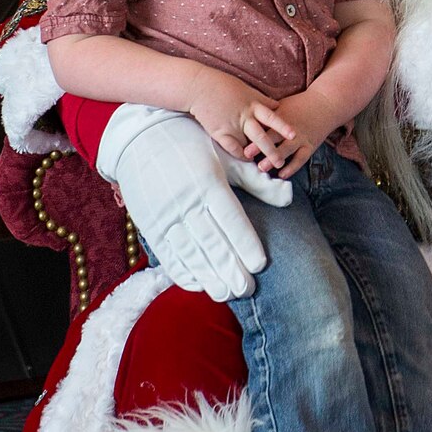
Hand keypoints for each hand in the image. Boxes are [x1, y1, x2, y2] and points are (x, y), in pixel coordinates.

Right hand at [96, 105, 292, 301]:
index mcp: (209, 184)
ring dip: (207, 276)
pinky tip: (197, 284)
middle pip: (210, 242)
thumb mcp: (228, 159)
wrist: (143, 137)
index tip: (260, 264)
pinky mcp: (149, 223)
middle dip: (229, 269)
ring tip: (226, 294)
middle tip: (247, 290)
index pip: (230, 220)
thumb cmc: (195, 146)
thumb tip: (289, 197)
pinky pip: (165, 252)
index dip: (244, 244)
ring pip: (188, 251)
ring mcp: (164, 215)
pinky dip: (180, 270)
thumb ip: (258, 182)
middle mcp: (185, 202)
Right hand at [185, 69, 291, 162]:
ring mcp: (233, 124)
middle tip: (282, 161)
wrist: (198, 86)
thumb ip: (262, 100)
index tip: (294, 135)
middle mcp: (245, 116)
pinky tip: (247, 159)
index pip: (272, 117)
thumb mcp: (246, 89)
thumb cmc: (222, 84)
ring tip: (270, 165)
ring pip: (250, 143)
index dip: (283, 126)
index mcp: (253, 103)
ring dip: (261, 154)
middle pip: (263, 135)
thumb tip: (277, 105)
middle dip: (273, 149)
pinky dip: (240, 154)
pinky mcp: (219, 131)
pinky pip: (232, 147)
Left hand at [249, 89, 341, 177]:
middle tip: (247, 154)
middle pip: (273, 136)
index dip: (251, 131)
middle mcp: (289, 127)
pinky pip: (301, 158)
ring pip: (286, 149)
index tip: (240, 137)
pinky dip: (292, 167)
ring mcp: (301, 137)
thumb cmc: (299, 105)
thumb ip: (265, 114)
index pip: (263, 124)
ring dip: (274, 158)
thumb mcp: (281, 105)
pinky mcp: (310, 145)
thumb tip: (243, 118)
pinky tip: (282, 174)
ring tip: (262, 167)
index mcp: (279, 115)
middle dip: (260, 146)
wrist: (326, 104)